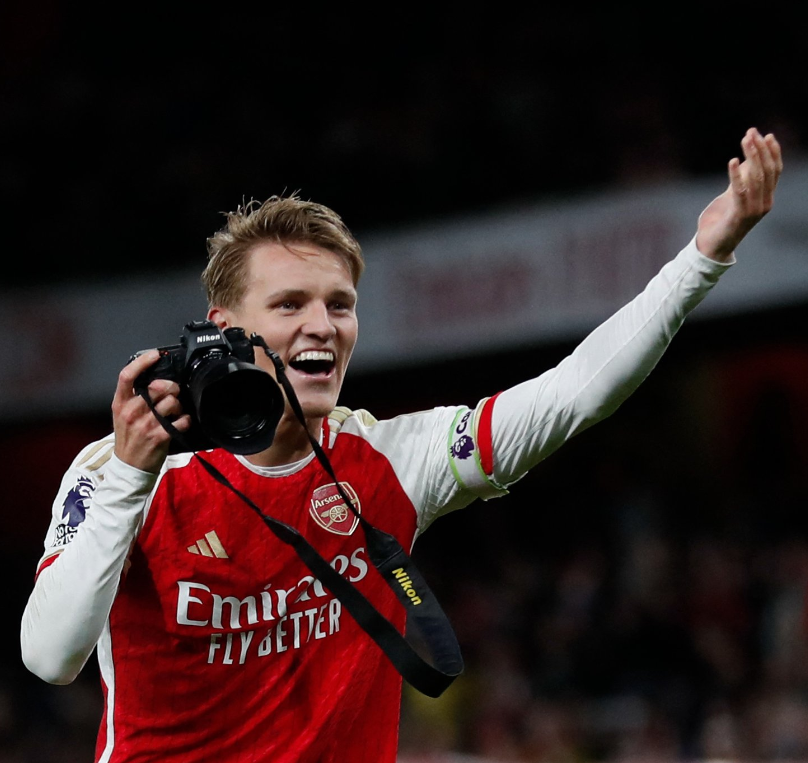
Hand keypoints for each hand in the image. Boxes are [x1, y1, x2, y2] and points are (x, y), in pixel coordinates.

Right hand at [112, 350, 191, 472]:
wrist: (129, 467)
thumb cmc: (129, 438)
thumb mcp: (122, 415)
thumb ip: (134, 397)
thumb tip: (156, 380)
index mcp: (120, 404)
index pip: (127, 376)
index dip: (142, 362)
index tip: (155, 355)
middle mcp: (131, 412)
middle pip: (157, 386)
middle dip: (171, 387)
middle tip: (173, 392)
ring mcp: (146, 424)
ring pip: (172, 402)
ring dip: (179, 406)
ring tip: (175, 412)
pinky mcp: (160, 436)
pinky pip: (182, 420)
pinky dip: (185, 420)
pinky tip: (180, 423)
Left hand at [696, 127, 782, 261]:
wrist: (712, 247)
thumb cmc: (721, 220)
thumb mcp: (732, 196)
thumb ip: (740, 180)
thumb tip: (744, 160)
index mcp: (766, 198)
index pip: (775, 171)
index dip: (773, 152)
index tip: (766, 135)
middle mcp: (765, 203)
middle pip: (767, 170)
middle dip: (761, 149)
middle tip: (752, 132)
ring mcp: (754, 210)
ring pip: (757, 177)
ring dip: (751, 156)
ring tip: (745, 140)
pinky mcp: (740, 215)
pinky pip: (740, 191)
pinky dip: (736, 175)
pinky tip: (731, 161)